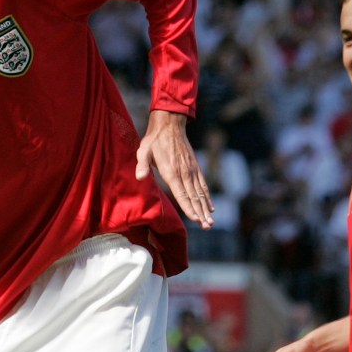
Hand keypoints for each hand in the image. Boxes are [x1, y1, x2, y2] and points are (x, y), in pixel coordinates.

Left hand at [136, 110, 213, 228]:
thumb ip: (142, 165)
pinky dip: (207, 197)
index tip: (196, 220)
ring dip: (206, 208)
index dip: (189, 208)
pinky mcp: (195, 167)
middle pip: (194, 197)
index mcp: (172, 172)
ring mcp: (192, 170)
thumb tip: (140, 178)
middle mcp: (185, 173)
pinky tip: (211, 207)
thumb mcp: (143, 151)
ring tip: (211, 222)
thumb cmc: (154, 140)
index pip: (182, 194)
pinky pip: (203, 185)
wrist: (170, 124)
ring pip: (200, 193)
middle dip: (201, 213)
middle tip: (207, 227)